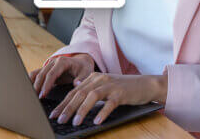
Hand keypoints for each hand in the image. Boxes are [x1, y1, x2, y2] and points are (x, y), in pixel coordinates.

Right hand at [29, 54, 94, 98]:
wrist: (80, 62)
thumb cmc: (83, 68)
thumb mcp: (86, 72)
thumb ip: (82, 78)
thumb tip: (76, 84)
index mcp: (62, 62)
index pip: (52, 74)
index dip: (46, 84)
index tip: (43, 94)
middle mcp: (53, 62)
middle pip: (42, 74)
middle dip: (38, 87)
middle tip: (35, 98)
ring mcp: (48, 65)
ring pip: (37, 74)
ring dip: (33, 85)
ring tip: (31, 96)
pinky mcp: (46, 70)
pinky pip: (36, 74)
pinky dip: (31, 81)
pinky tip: (29, 90)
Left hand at [49, 72, 167, 126]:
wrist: (146, 84)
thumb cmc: (124, 88)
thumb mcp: (104, 85)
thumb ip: (90, 87)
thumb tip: (74, 90)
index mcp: (93, 78)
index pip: (74, 92)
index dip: (62, 103)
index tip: (54, 114)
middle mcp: (100, 80)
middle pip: (79, 94)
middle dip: (67, 108)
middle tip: (59, 119)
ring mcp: (111, 86)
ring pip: (92, 97)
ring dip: (82, 110)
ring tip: (75, 122)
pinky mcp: (121, 93)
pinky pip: (110, 104)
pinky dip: (102, 112)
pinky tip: (97, 121)